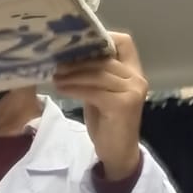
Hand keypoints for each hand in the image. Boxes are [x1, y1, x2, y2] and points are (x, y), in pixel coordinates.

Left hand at [52, 32, 148, 179]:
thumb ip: (95, 76)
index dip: (102, 39)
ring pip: (98, 74)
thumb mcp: (101, 94)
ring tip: (55, 77)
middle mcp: (137, 78)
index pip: (124, 42)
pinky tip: (61, 89)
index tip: (76, 46)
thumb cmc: (108, 124)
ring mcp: (132, 91)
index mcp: (134, 72)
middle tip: (56, 64)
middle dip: (77, 60)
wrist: (118, 153)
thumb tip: (69, 59)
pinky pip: (94, 90)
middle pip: (104, 59)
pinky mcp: (123, 105)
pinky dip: (74, 88)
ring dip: (72, 75)